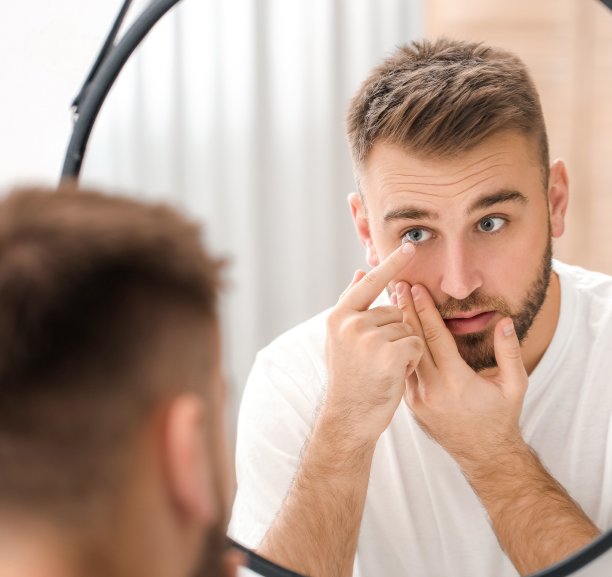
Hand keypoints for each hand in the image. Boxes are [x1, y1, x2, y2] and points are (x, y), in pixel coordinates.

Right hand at [324, 244, 423, 443]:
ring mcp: (369, 337)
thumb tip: (358, 272)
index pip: (369, 283)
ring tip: (384, 369)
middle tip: (377, 360)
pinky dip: (412, 360)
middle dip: (394, 333)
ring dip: (404, 348)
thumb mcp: (341, 339)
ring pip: (407, 329)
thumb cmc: (349, 378)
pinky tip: (395, 375)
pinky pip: (416, 344)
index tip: (410, 246)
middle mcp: (351, 322)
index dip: (391, 265)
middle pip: (394, 312)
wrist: (349, 417)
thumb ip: (351, 306)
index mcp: (339, 316)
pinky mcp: (390, 352)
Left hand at [396, 282, 528, 467]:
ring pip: (403, 355)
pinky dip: (398, 349)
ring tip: (392, 303)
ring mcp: (417, 399)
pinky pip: (402, 370)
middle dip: (405, 310)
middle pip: (413, 341)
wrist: (484, 455)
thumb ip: (509, 352)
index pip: (434, 337)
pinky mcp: (410, 404)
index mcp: (456, 382)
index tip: (417, 288)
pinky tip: (394, 332)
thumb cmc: (501, 417)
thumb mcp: (514, 385)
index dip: (424, 310)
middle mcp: (432, 390)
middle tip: (397, 286)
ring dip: (398, 328)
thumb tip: (505, 320)